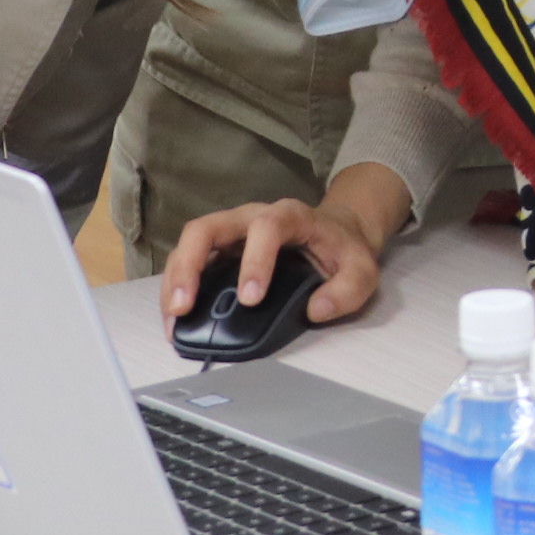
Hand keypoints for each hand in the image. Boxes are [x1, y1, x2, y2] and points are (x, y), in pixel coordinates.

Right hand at [156, 165, 408, 328]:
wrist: (336, 233)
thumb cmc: (344, 249)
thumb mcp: (361, 269)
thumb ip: (347, 290)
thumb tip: (316, 309)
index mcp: (289, 216)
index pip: (266, 228)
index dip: (255, 261)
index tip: (250, 299)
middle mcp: (251, 217)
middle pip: (208, 227)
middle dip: (190, 266)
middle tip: (184, 306)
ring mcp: (231, 233)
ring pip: (190, 244)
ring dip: (175, 280)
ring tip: (173, 318)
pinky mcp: (219, 252)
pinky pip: (189, 262)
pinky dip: (178, 289)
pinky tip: (176, 318)